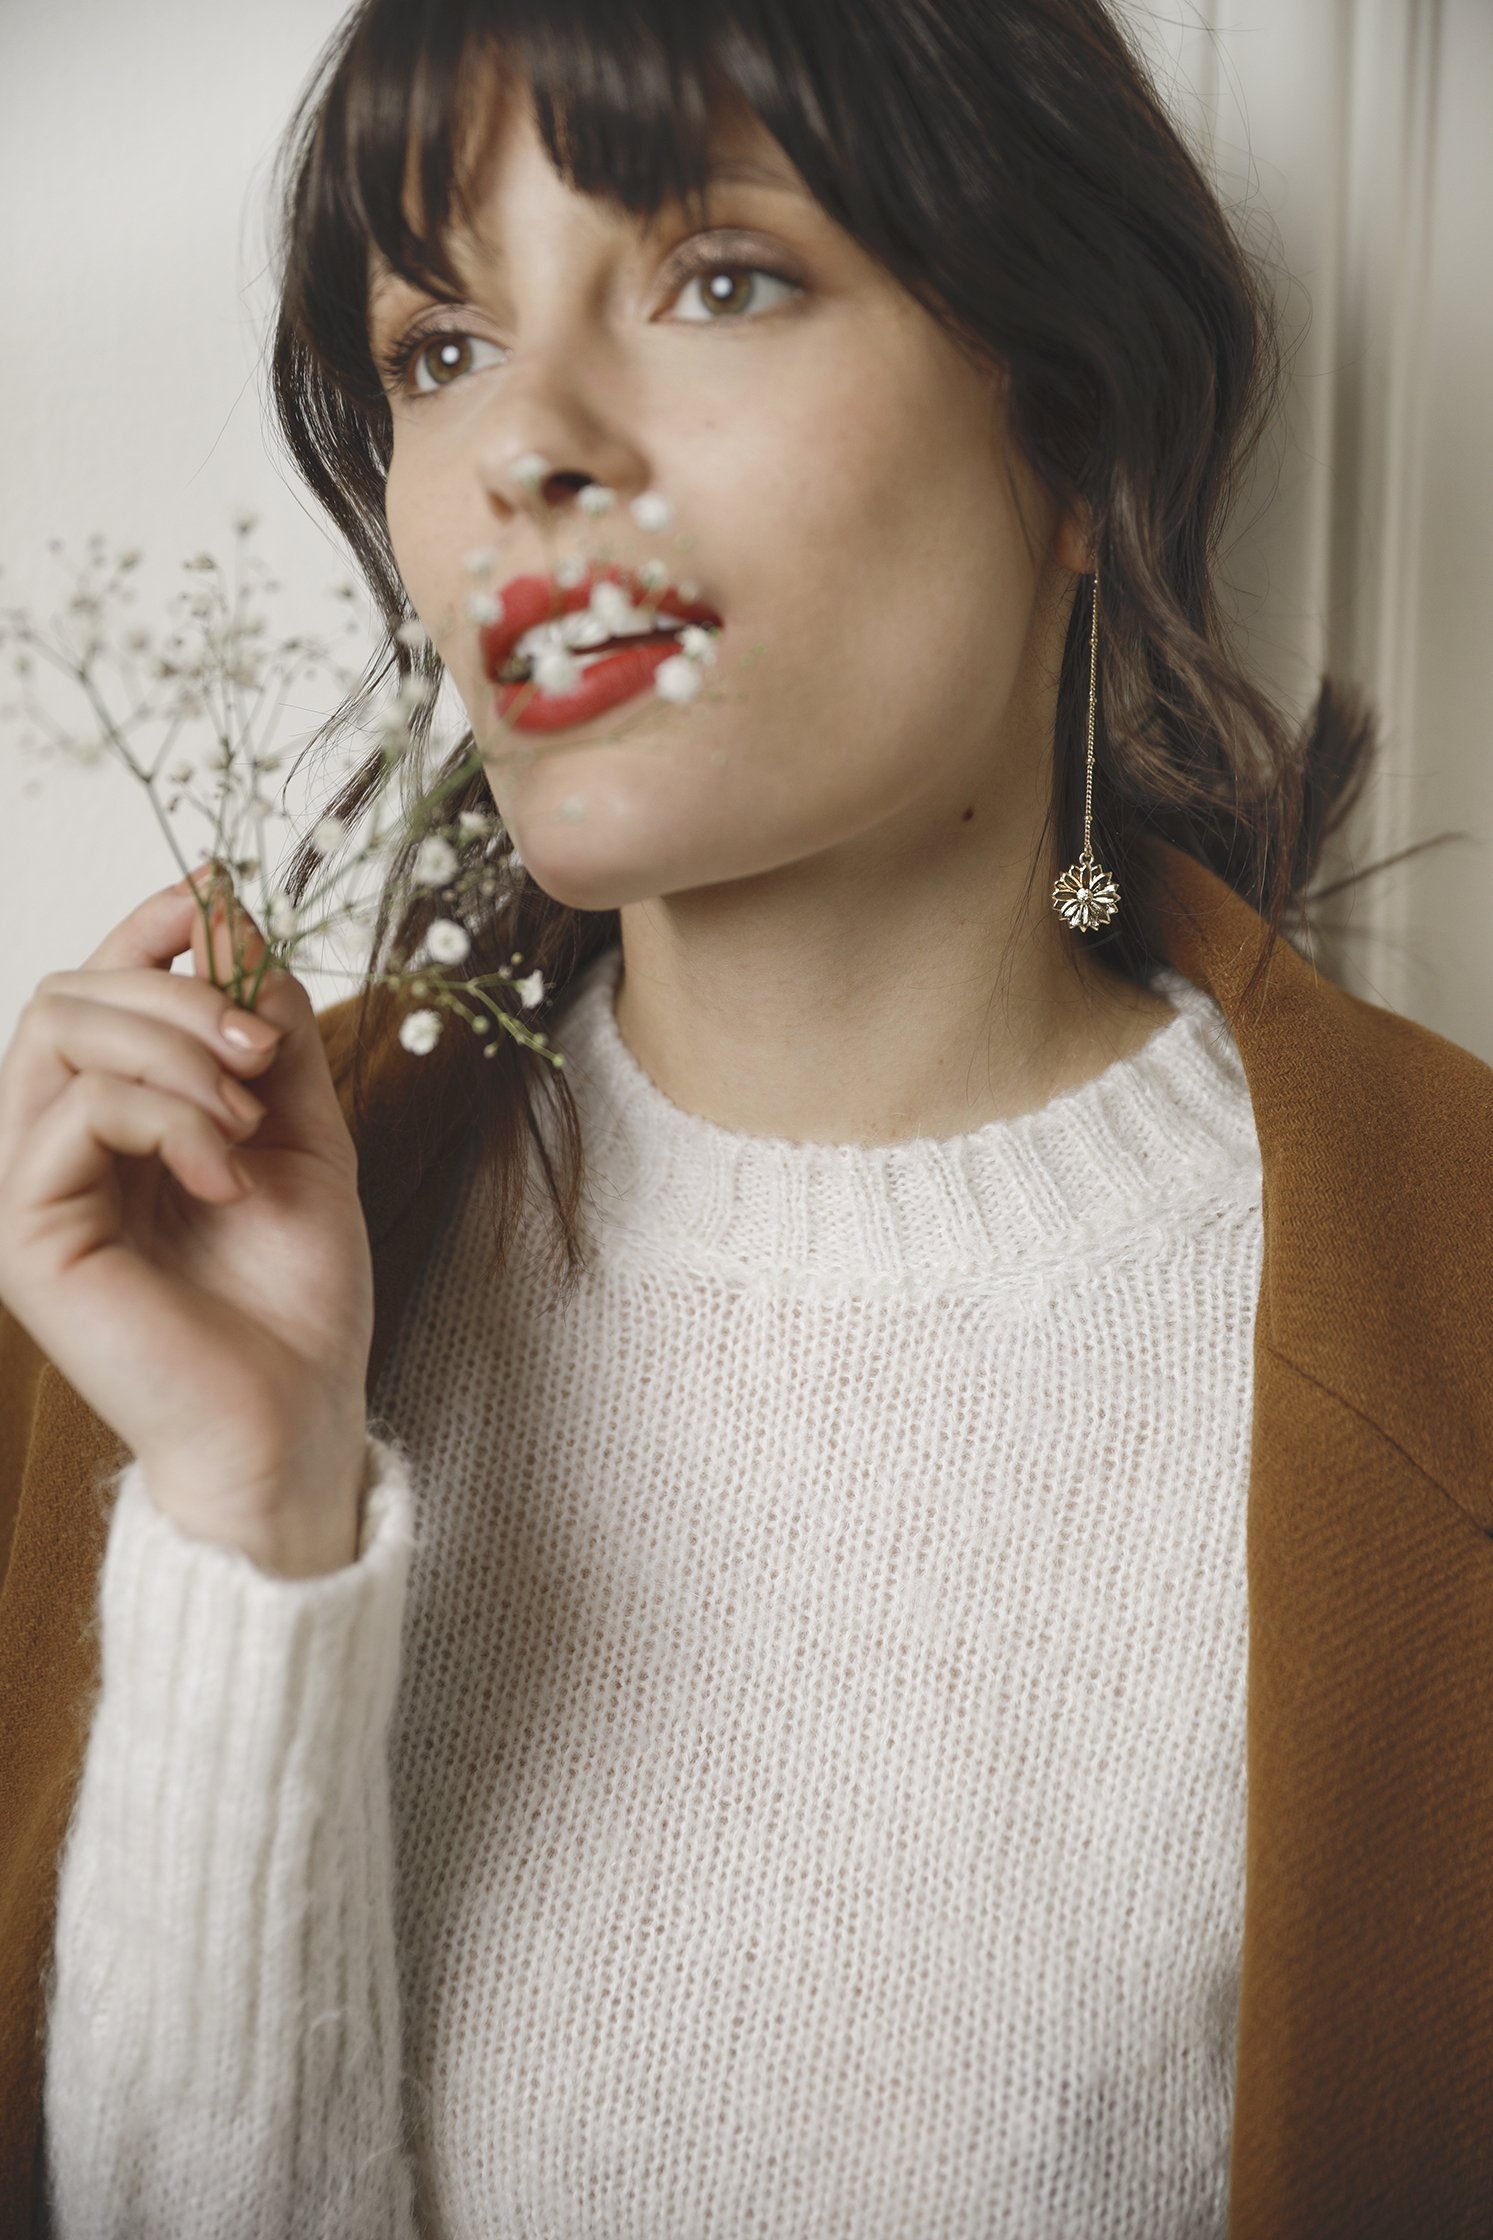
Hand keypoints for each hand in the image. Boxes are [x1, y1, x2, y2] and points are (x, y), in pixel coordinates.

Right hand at [0, 864, 375, 1575]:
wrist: (297, 1415)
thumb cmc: (294, 1294)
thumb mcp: (304, 1133)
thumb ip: (268, 1034)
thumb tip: (229, 914)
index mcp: (108, 1118)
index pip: (93, 986)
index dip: (146, 926)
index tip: (216, 902)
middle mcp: (51, 1143)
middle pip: (69, 991)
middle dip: (177, 992)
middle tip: (262, 1051)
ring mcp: (30, 1187)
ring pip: (61, 1033)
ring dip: (177, 1050)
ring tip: (251, 1118)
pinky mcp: (29, 1234)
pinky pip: (79, 1112)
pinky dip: (170, 1120)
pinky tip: (227, 1178)